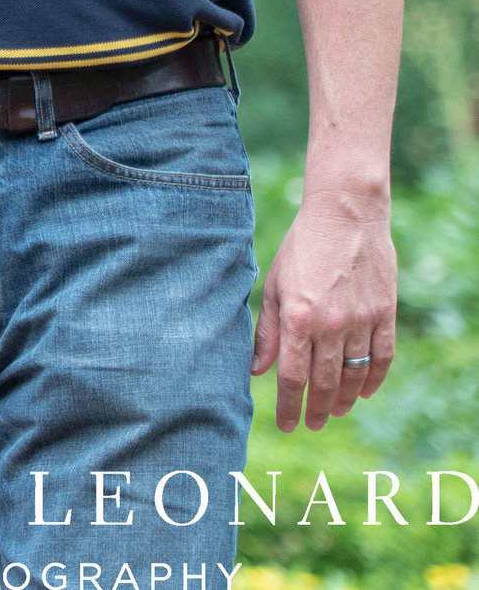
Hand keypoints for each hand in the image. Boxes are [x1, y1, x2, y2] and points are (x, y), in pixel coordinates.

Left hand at [255, 184, 396, 431]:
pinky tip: (366, 392)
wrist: (345, 217)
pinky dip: (375, 378)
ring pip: (355, 374)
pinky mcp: (385, 314)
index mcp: (297, 317)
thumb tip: (256, 370)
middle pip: (325, 382)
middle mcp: (330, 324)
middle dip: (317, 410)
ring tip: (336, 412)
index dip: (288, 404)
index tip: (286, 424)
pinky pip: (383, 356)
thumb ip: (266, 331)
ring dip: (346, 399)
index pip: (291, 375)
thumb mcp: (273, 286)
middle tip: (312, 425)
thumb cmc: (300, 249)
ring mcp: (362, 320)